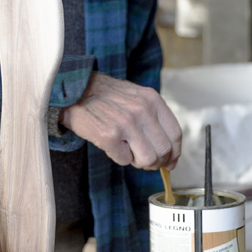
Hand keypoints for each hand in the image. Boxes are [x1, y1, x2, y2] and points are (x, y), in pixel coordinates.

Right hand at [60, 72, 180, 169]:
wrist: (76, 90)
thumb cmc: (106, 96)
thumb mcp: (136, 97)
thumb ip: (153, 117)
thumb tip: (168, 149)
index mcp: (152, 100)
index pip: (175, 134)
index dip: (174, 153)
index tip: (170, 162)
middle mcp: (142, 110)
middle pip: (164, 150)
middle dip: (157, 162)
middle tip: (146, 162)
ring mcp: (126, 123)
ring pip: (148, 159)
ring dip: (138, 162)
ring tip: (128, 152)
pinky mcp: (109, 135)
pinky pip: (124, 160)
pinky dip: (119, 158)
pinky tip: (113, 146)